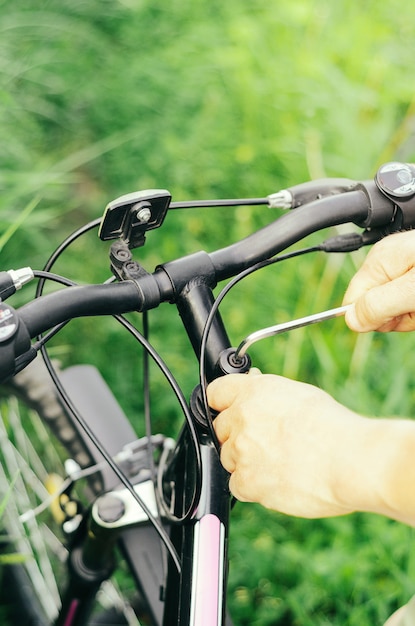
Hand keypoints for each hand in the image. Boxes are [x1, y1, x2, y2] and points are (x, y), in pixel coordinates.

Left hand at [207, 370, 372, 517]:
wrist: (350, 460)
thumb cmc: (333, 427)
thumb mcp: (299, 394)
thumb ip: (267, 394)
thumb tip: (254, 389)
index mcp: (253, 390)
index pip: (215, 393)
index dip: (222, 404)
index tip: (228, 411)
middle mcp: (241, 417)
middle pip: (220, 429)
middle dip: (238, 436)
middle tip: (266, 443)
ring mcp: (241, 450)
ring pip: (229, 458)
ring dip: (246, 462)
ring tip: (280, 463)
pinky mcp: (246, 481)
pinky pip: (236, 485)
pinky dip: (253, 487)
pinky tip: (278, 481)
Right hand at [344, 231, 414, 331]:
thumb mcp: (411, 289)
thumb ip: (379, 305)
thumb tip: (350, 321)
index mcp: (378, 261)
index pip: (353, 303)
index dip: (375, 318)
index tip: (398, 315)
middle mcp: (387, 263)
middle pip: (377, 307)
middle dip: (399, 316)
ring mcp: (403, 267)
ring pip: (396, 306)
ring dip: (413, 312)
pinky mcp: (412, 272)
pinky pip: (408, 299)